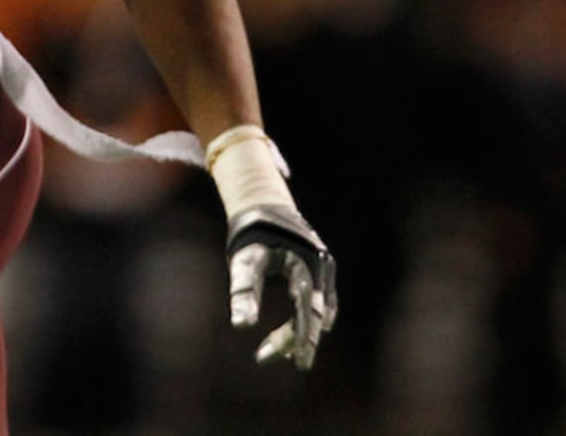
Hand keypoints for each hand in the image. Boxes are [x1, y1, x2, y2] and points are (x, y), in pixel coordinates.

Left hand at [226, 203, 336, 369]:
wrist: (263, 203)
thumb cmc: (252, 233)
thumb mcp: (244, 260)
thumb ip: (243, 291)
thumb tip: (241, 326)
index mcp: (306, 261)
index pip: (308, 307)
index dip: (304, 336)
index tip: (300, 362)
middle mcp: (321, 264)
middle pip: (314, 312)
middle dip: (295, 338)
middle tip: (265, 356)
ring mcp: (324, 266)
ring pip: (318, 308)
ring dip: (299, 329)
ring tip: (273, 348)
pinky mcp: (320, 267)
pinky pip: (320, 300)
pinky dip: (307, 316)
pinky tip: (295, 333)